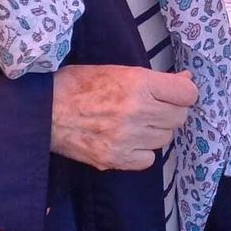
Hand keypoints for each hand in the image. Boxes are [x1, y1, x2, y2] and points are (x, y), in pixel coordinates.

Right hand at [50, 65, 198, 170]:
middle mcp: (137, 111)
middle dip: (170, 110)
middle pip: (179, 117)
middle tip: (153, 107)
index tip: (175, 93)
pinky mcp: (115, 159)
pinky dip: (142, 151)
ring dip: (156, 130)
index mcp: (138, 84)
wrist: (43, 111)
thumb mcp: (119, 70)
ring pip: (165, 138)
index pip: (187, 94)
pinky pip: (148, 160)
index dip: (184, 92)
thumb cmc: (78, 84)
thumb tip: (187, 80)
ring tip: (136, 123)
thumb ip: (155, 79)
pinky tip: (128, 140)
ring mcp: (127, 138)